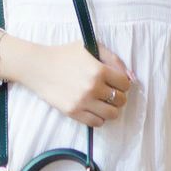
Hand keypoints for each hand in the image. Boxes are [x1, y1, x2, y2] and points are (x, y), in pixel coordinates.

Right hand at [15, 37, 133, 128]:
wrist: (39, 67)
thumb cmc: (65, 54)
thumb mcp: (90, 47)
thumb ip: (113, 58)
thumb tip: (131, 77)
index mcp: (99, 70)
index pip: (125, 84)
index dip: (123, 82)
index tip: (115, 81)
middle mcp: (93, 87)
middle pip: (121, 100)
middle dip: (118, 95)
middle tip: (109, 91)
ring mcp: (83, 102)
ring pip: (112, 114)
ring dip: (110, 108)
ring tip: (103, 102)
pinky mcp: (74, 112)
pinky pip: (97, 123)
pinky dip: (98, 117)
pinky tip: (92, 108)